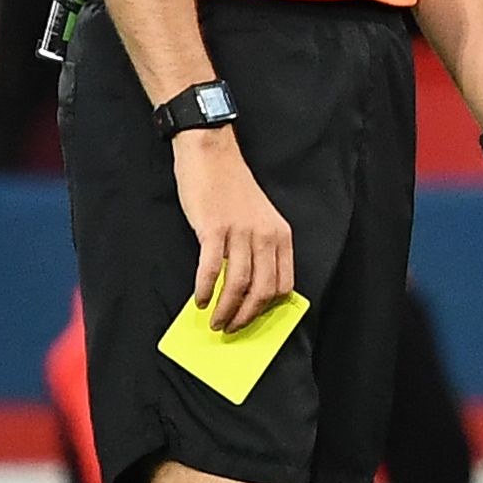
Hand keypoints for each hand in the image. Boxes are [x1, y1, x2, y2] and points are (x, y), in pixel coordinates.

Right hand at [175, 131, 292, 331]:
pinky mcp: (214, 228)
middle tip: (230, 328)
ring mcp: (241, 232)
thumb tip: (247, 287)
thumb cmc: (231, 188)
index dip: (267, 308)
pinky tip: (199, 300)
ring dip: (225, 310)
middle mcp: (265, 235)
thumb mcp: (258, 217)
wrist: (211, 154)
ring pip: (238, 285)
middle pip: (262, 290)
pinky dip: (205, 289)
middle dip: (246, 316)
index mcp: (281, 234)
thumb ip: (259, 247)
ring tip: (214, 321)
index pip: (283, 283)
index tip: (252, 319)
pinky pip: (212, 268)